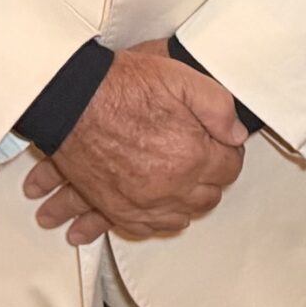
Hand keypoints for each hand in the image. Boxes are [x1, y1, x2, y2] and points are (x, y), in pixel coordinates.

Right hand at [23, 40, 245, 239]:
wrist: (69, 99)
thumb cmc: (118, 87)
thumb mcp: (180, 78)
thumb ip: (218, 106)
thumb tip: (236, 132)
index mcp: (191, 156)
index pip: (229, 168)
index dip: (227, 151)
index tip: (219, 142)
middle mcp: (169, 187)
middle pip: (207, 198)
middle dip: (208, 179)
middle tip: (199, 160)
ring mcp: (141, 202)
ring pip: (178, 218)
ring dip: (183, 203)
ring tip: (179, 186)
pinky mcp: (115, 207)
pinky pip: (143, 228)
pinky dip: (151, 222)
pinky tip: (153, 211)